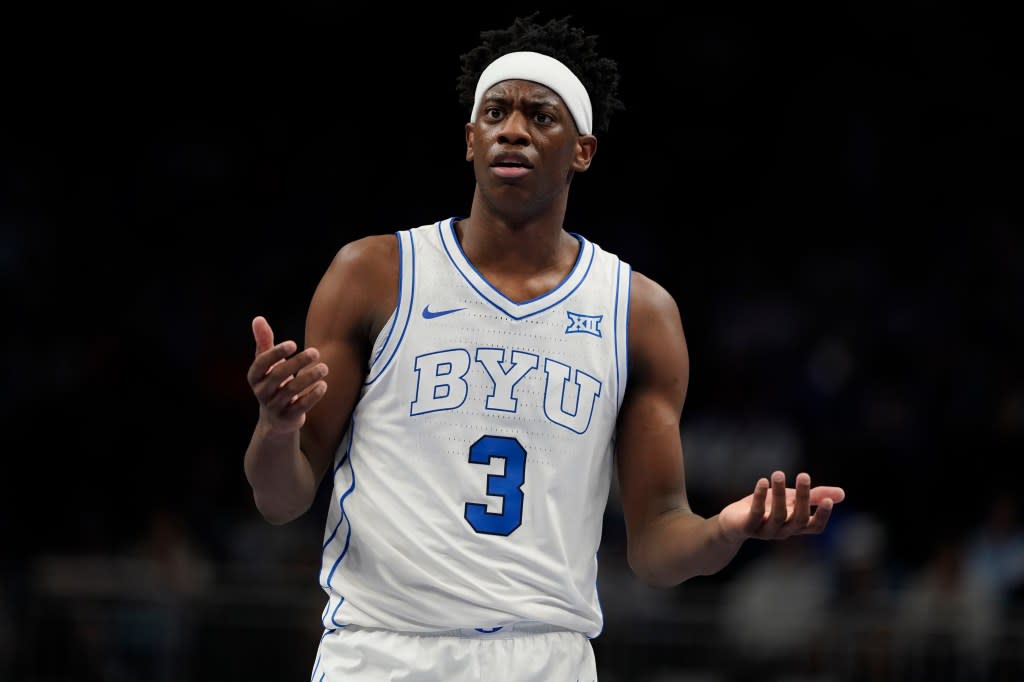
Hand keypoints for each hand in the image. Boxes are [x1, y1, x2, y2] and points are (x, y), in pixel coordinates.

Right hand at [246, 315, 328, 433]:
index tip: (294, 344)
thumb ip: (264, 342)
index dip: (276, 353)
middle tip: (316, 351)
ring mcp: (274, 406)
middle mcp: (261, 392)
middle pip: (279, 375)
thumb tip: (258, 318)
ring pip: (291, 391)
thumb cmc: (273, 383)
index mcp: (254, 376)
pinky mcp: (288, 418)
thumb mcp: (267, 364)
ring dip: (309, 377)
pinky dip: (313, 395)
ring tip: (325, 367)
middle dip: (298, 362)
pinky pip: (300, 406)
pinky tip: (324, 385)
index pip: (261, 363)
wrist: (276, 419)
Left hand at [718, 471, 844, 543]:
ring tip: (778, 474)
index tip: (826, 499)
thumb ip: (814, 496)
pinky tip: (762, 482)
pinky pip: (755, 514)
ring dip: (779, 493)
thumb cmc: (767, 509)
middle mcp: (784, 531)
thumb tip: (842, 494)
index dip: (822, 516)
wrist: (734, 523)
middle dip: (803, 497)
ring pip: (777, 515)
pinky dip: (759, 497)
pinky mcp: (747, 527)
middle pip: (798, 519)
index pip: (815, 527)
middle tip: (804, 474)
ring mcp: (766, 531)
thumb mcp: (792, 500)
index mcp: (796, 526)